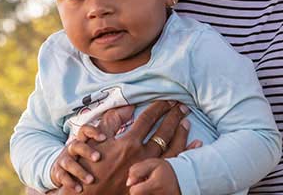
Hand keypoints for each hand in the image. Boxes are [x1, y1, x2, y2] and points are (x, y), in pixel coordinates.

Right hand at [49, 120, 108, 192]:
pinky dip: (70, 183)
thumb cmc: (86, 153)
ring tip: (90, 180)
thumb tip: (129, 107)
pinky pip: (62, 177)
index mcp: (83, 140)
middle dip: (87, 151)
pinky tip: (78, 189)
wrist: (64, 168)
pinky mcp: (59, 173)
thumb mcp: (97, 140)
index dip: (93, 132)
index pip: (85, 130)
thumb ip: (112, 125)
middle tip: (98, 158)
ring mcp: (65, 160)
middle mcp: (73, 148)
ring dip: (80, 171)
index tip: (104, 138)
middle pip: (77, 145)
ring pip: (69, 162)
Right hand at [70, 101, 191, 194]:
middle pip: (164, 133)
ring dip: (181, 134)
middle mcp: (141, 156)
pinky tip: (194, 147)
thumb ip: (112, 121)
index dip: (158, 107)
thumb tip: (128, 107)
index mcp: (128, 143)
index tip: (167, 100)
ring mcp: (148, 170)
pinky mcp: (150, 181)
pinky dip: (184, 155)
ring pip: (172, 150)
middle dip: (173, 117)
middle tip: (182, 107)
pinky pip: (172, 166)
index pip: (148, 119)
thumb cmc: (89, 167)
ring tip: (186, 122)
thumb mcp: (94, 141)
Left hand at [127, 158, 180, 194]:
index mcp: (155, 185)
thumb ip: (137, 170)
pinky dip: (148, 194)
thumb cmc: (165, 170)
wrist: (182, 178)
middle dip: (139, 191)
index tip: (141, 181)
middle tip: (146, 184)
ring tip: (151, 188)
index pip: (134, 192)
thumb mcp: (152, 163)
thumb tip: (128, 182)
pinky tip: (154, 191)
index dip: (134, 186)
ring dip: (144, 193)